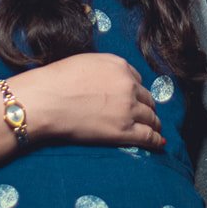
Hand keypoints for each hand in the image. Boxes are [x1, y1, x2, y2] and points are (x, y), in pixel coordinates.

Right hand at [18, 54, 161, 151]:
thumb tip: (107, 80)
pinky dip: (155, 140)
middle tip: (147, 114)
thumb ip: (103, 70)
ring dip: (154, 123)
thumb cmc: (57, 80)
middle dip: (146, 106)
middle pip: (146, 98)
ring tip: (155, 129)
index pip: (136, 79)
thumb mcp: (85, 63)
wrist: (47, 100)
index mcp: (119, 66)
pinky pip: (147, 136)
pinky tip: (159, 144)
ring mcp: (128, 109)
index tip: (134, 98)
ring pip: (150, 116)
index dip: (134, 90)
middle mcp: (128, 85)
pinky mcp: (123, 131)